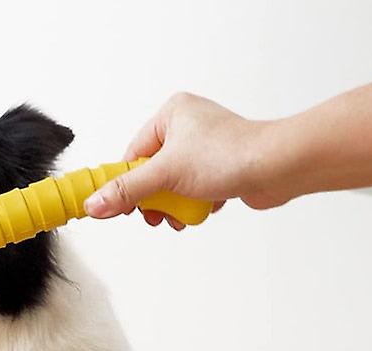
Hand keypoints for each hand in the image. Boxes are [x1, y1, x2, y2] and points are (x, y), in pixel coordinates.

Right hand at [84, 92, 283, 227]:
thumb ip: (127, 191)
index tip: (120, 207)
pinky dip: (195, 204)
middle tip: (157, 214)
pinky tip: (205, 207)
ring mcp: (205, 148)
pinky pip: (193, 190)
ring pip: (173, 186)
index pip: (133, 155)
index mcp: (171, 114)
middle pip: (152, 173)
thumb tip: (94, 204)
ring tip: (182, 215)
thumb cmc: (230, 155)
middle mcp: (188, 127)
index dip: (126, 184)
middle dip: (155, 200)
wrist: (277, 167)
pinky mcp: (220, 167)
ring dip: (175, 206)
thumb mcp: (165, 175)